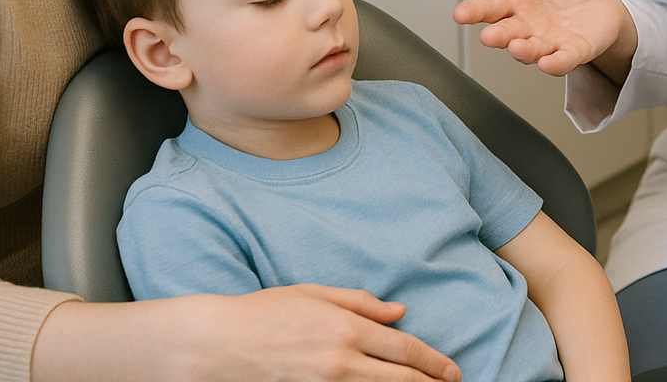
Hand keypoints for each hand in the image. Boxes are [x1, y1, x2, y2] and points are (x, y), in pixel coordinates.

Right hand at [34, 285, 461, 381]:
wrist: (214, 344)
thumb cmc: (262, 312)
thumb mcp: (314, 294)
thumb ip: (361, 302)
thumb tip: (399, 310)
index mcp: (346, 328)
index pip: (404, 348)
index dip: (433, 362)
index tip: (451, 371)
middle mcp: (341, 361)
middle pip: (400, 380)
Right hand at [453, 0, 635, 78]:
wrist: (602, 2)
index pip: (490, 5)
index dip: (474, 10)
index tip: (459, 14)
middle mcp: (527, 24)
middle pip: (507, 32)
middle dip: (498, 36)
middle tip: (488, 37)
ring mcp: (549, 40)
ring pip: (531, 49)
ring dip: (523, 51)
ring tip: (516, 48)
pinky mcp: (573, 51)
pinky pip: (563, 60)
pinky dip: (555, 63)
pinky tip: (548, 64)